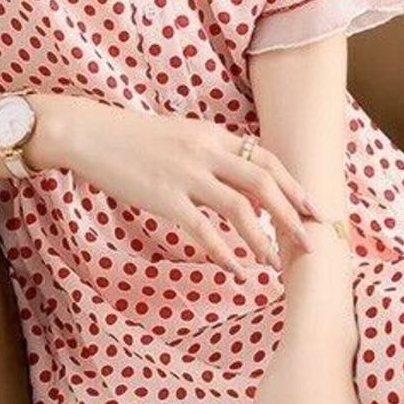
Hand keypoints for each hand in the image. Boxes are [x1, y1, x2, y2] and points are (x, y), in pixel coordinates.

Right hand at [30, 95, 318, 278]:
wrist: (90, 133)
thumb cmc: (134, 139)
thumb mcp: (182, 136)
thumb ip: (212, 154)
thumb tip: (239, 181)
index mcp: (214, 135)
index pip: (266, 160)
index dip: (294, 186)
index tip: (313, 209)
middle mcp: (207, 152)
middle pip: (264, 183)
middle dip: (292, 214)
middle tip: (311, 242)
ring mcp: (186, 175)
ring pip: (240, 209)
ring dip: (263, 239)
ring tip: (274, 262)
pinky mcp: (165, 198)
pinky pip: (204, 231)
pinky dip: (225, 253)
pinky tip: (236, 270)